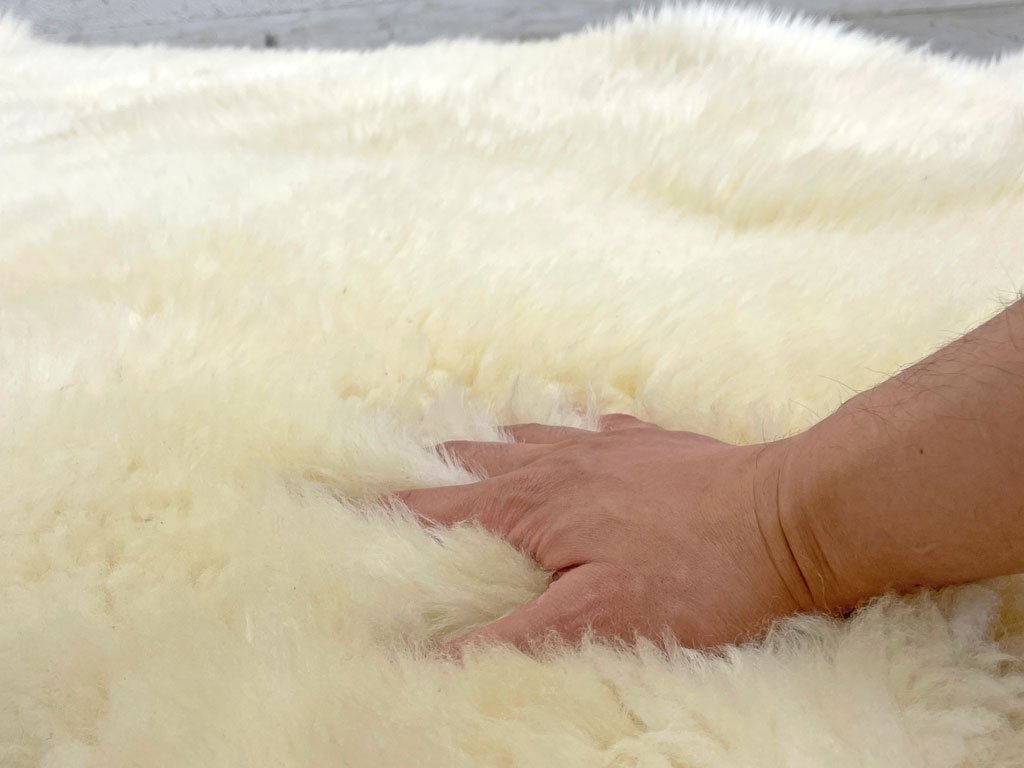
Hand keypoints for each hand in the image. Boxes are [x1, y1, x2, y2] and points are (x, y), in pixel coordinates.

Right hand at [396, 415, 814, 651]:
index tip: (344, 502)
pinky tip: (577, 432)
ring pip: (531, 438)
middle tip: (398, 461)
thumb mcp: (596, 620)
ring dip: (492, 444)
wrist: (789, 516)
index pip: (439, 508)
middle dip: (434, 466)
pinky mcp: (653, 444)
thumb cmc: (695, 573)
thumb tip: (433, 657)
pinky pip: (594, 429)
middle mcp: (562, 464)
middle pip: (478, 461)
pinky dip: (567, 433)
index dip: (389, 510)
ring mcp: (609, 447)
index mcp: (534, 503)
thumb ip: (512, 638)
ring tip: (469, 442)